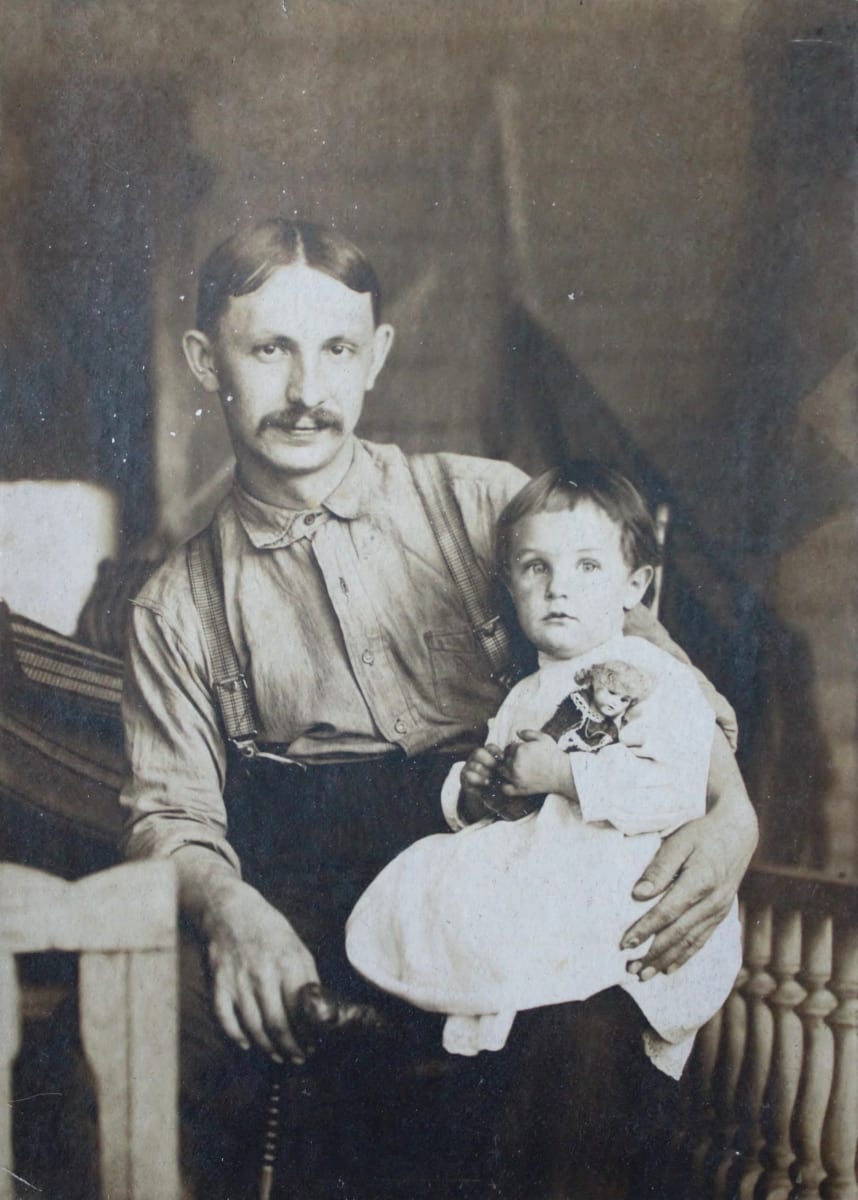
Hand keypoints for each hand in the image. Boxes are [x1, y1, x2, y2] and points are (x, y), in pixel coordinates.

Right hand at [204, 881, 319, 1064]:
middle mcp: (262, 974)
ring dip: (267, 1048)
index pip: (299, 1012)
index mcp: (287, 963)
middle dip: (290, 1048)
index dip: (306, 1035)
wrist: (230, 910)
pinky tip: (247, 1043)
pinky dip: (236, 1036)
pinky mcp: (218, 984)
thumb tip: (317, 1012)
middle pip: (276, 1025)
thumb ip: (307, 979)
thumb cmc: (270, 930)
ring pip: (253, 1028)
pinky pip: (225, 1019)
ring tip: (278, 1055)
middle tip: (297, 1057)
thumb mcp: (297, 948)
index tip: (312, 1046)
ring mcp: (237, 980)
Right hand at [458, 743, 504, 820]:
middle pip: (478, 752)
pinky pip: (467, 775)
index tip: (503, 758)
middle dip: (487, 760)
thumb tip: (520, 757)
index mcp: (487, 754)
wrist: (490, 797)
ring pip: (473, 764)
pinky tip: (485, 783)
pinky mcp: (464, 777)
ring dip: (482, 771)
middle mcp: (476, 759)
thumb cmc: (502, 782)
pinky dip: (477, 779)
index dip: (495, 751)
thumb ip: (510, 766)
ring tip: (490, 778)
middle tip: (495, 767)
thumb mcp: (507, 773)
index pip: (490, 747)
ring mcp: (469, 767)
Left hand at [498, 730, 573, 798]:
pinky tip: (512, 781)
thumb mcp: (543, 738)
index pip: (509, 747)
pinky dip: (505, 785)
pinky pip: (505, 788)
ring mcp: (516, 778)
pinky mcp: (519, 789)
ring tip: (518, 769)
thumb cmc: (554, 755)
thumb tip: (517, 732)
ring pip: (502, 771)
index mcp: (519, 750)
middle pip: (504, 759)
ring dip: (506, 769)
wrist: (563, 773)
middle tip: (523, 760)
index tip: (523, 752)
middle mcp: (515, 764)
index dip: (515, 748)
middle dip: (510, 758)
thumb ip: (528, 732)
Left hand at [621, 729, 757, 977]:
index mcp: (700, 881)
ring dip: (665, 961)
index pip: (667, 913)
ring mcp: (719, 909)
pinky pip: (702, 940)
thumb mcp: (680, 840)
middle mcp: (713, 901)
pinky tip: (669, 968)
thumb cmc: (702, 830)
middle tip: (629, 969)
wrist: (738, 829)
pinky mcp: (721, 912)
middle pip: (678, 935)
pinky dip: (684, 956)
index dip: (644, 930)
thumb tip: (638, 894)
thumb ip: (659, 867)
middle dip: (652, 955)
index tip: (624, 943)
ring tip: (643, 976)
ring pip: (690, 943)